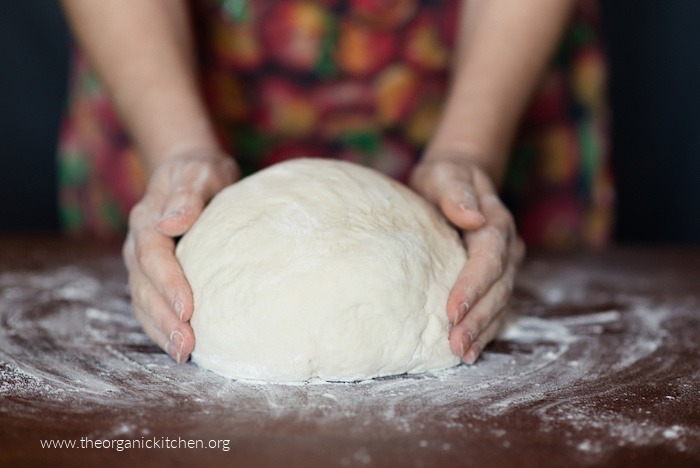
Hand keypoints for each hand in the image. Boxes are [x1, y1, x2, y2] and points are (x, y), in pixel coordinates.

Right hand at [122, 150, 238, 362]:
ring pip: (143, 301)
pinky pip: (149, 306)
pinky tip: (178, 348)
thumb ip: (188, 195)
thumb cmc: (201, 173)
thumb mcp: (200, 173)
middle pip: (144, 286)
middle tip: (186, 346)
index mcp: (147, 219)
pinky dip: (161, 328)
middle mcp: (138, 245)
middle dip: (164, 319)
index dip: (168, 284)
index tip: (189, 309)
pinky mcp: (152, 276)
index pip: (153, 255)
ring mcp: (141, 263)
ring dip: (161, 331)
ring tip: (183, 355)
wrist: (190, 172)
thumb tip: (172, 222)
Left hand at [410, 156, 524, 363]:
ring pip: (500, 304)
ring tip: (462, 354)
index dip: (472, 286)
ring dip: (483, 331)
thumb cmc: (445, 178)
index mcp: (496, 223)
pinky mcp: (495, 280)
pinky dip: (485, 331)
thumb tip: (471, 217)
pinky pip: (495, 309)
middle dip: (478, 319)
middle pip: (498, 288)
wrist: (458, 181)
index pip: (489, 258)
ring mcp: (505, 267)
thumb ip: (456, 192)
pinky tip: (470, 351)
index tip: (452, 311)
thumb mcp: (445, 174)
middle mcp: (507, 248)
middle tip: (455, 345)